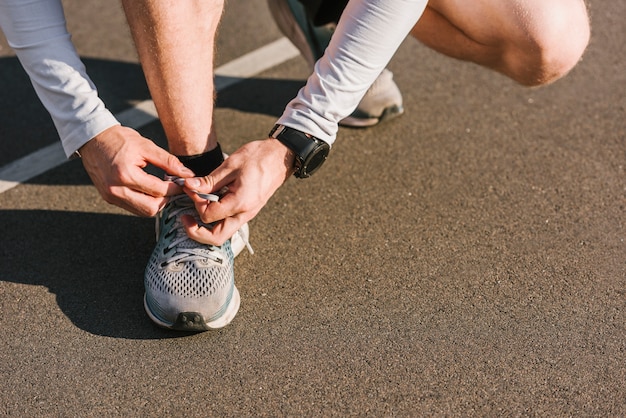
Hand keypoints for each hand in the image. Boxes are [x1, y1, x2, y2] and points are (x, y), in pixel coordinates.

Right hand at [79, 125, 194, 215]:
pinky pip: (132, 207)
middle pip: (151, 208)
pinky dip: (144, 202)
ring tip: (161, 188)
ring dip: (155, 203)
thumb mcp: (146, 146)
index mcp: (125, 174)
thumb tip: (187, 174)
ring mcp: (110, 196)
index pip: (159, 191)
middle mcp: (116, 189)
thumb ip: (168, 162)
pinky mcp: (108, 198)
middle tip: (172, 188)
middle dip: (166, 200)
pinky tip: (149, 189)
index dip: (175, 188)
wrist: (92, 138)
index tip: (182, 182)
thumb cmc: (118, 139)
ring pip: (142, 211)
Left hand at [180, 138, 294, 244]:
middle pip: (217, 237)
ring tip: (194, 211)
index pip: (209, 215)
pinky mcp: (247, 210)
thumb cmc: (258, 157)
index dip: (195, 203)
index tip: (191, 188)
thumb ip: (209, 180)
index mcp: (240, 202)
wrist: (280, 157)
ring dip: (205, 227)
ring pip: (223, 233)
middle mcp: (245, 213)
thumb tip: (189, 186)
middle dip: (196, 232)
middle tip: (184, 218)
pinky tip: (208, 204)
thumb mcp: (230, 165)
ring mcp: (247, 214)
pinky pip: (228, 223)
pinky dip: (215, 219)